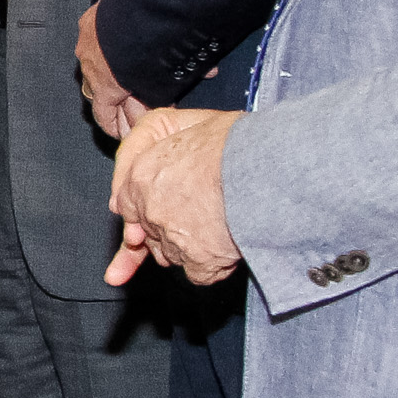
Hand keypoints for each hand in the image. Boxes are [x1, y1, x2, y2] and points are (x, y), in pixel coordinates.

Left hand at [77, 0, 146, 137]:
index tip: (136, 71)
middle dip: (122, 89)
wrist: (133, 25)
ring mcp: (96, 74)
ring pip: (105, 99)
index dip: (120, 62)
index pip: (100, 50)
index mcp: (92, 28)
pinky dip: (121, 123)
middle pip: (100, 78)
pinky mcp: (108, 91)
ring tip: (138, 118)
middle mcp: (89, 53)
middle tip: (138, 97)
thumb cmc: (133, 2)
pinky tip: (131, 131)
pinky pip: (110, 114)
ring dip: (123, 108)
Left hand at [104, 106, 242, 286]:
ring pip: (171, 253)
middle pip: (149, 231)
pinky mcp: (199, 262)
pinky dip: (210, 265)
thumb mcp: (187, 125)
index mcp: (142, 174)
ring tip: (215, 227)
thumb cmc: (238, 141)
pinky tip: (224, 247)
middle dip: (166, 229)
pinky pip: (197, 273)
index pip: (125, 204)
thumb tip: (129, 183)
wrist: (272, 166)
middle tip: (193, 221)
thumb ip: (152, 147)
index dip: (139, 212)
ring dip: (187, 247)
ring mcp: (173, 238)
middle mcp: (150, 209)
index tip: (144, 224)